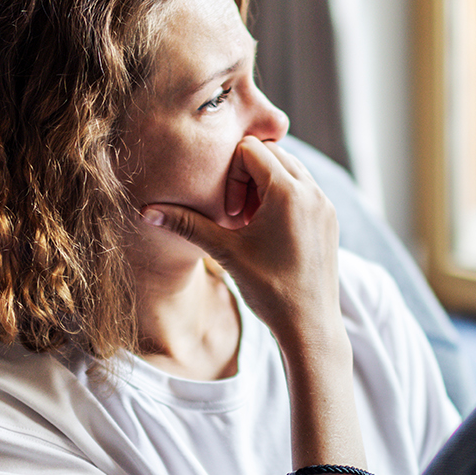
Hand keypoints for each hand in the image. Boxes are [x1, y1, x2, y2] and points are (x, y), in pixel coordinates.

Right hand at [142, 137, 340, 339]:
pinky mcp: (330, 217)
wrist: (310, 326)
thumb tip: (145, 212)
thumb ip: (187, 225)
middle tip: (236, 215)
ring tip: (251, 223)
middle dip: (247, 176)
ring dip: (265, 185)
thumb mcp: (225, 252)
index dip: (230, 173)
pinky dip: (283, 197)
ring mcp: (324, 203)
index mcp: (288, 191)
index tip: (228, 212)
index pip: (250, 148)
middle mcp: (312, 191)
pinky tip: (268, 231)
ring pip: (289, 168)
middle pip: (271, 153)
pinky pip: (304, 188)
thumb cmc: (268, 290)